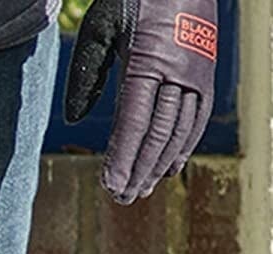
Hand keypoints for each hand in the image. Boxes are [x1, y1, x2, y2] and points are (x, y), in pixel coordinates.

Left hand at [64, 0, 216, 203]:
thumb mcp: (98, 29)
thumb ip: (85, 74)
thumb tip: (73, 118)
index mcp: (149, 60)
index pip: (134, 121)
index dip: (122, 157)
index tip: (110, 185)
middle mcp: (179, 71)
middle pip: (159, 132)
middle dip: (139, 169)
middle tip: (121, 199)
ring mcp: (197, 73)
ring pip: (180, 129)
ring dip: (159, 164)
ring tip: (140, 190)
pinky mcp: (205, 73)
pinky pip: (197, 117)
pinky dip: (184, 145)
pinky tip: (169, 167)